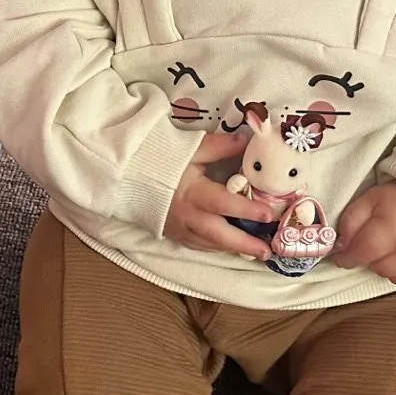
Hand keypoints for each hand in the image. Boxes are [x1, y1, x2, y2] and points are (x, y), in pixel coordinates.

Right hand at [162, 129, 274, 257]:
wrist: (128, 176)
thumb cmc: (161, 160)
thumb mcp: (190, 149)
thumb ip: (219, 146)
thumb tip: (247, 141)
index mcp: (194, 192)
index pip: (224, 203)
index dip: (246, 209)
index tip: (267, 213)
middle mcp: (189, 215)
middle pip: (219, 235)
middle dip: (244, 244)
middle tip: (267, 251)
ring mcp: (181, 228)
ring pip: (210, 244)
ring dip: (234, 250)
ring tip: (257, 253)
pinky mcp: (174, 234)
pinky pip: (199, 245)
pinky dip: (216, 247)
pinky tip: (230, 247)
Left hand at [333, 182, 395, 290]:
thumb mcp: (373, 198)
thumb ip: (351, 221)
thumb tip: (340, 247)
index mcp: (391, 231)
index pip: (360, 254)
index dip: (348, 256)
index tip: (344, 256)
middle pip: (377, 268)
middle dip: (374, 256)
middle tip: (383, 240)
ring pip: (395, 279)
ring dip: (392, 266)